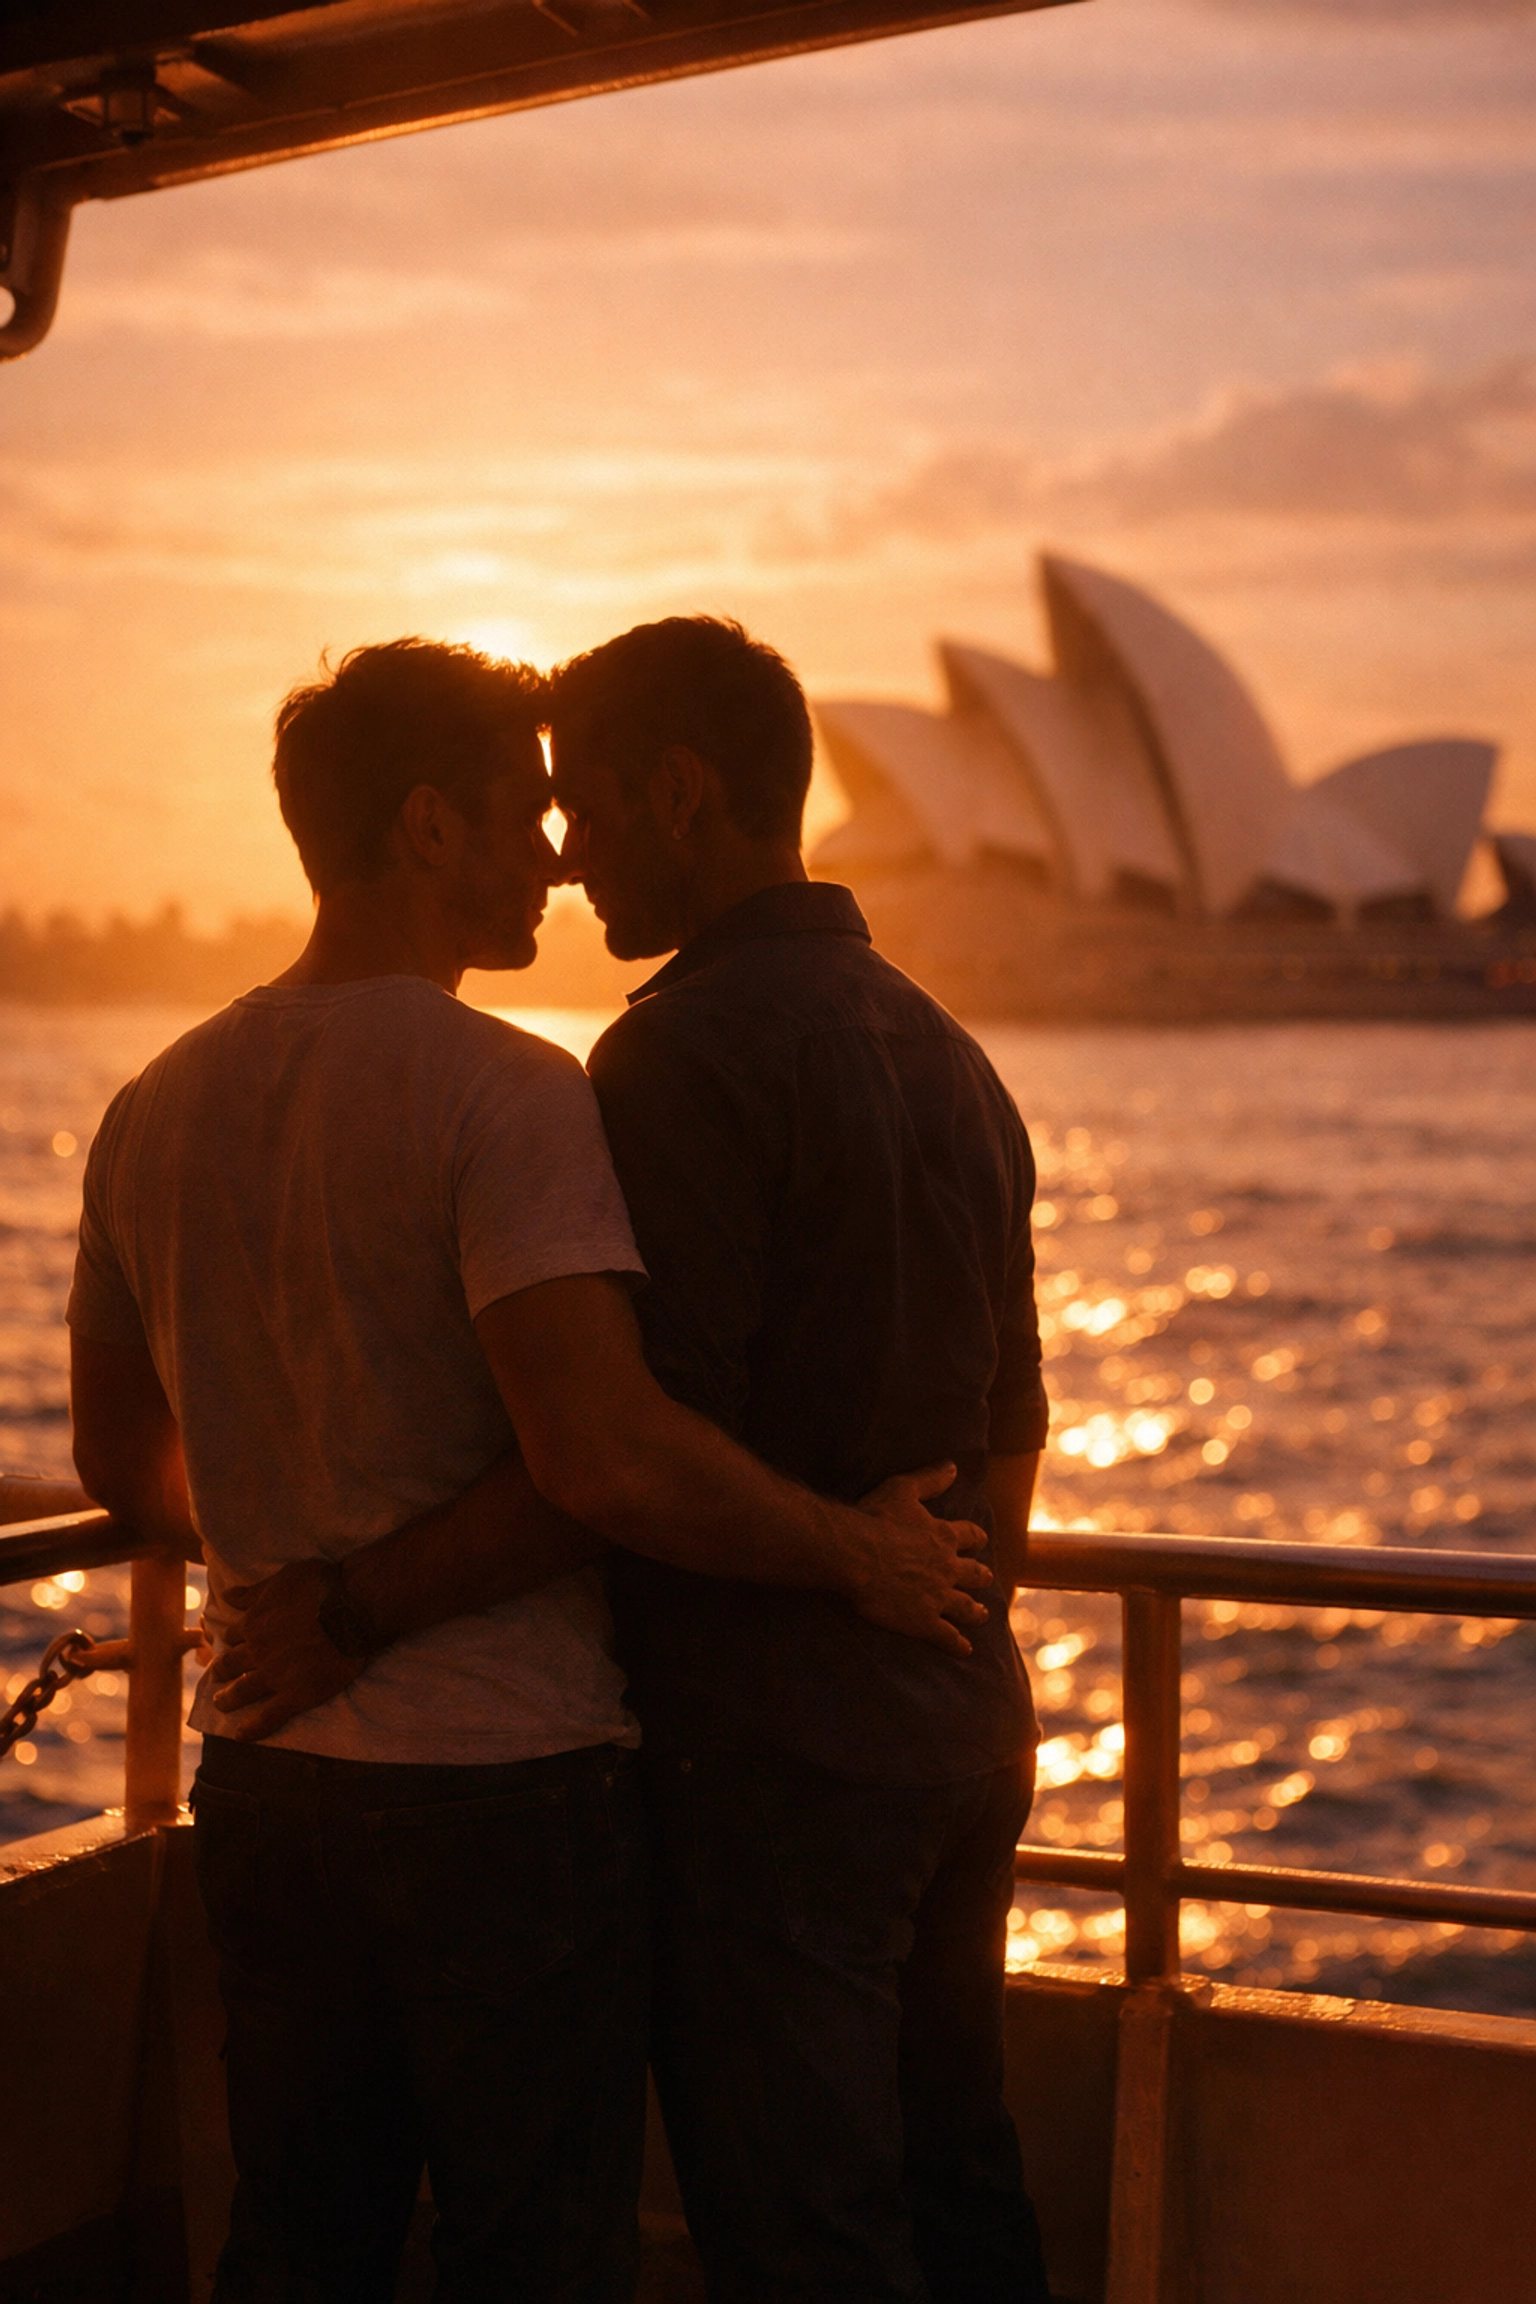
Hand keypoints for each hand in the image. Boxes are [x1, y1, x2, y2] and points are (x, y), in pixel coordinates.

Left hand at [210, 1560, 367, 1740]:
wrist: (352, 1607)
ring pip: (242, 1691)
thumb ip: (254, 1591)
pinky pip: (268, 1717)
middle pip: (230, 1664)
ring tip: (220, 1704)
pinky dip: (252, 1729)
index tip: (228, 1643)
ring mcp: (274, 1675)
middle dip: (220, 1671)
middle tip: (215, 1677)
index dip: (230, 1639)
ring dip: (227, 1699)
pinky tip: (240, 1735)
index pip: (233, 1634)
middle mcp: (258, 1651)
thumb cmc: (321, 1585)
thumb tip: (228, 1595)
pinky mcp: (295, 1695)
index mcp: (254, 1622)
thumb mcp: (282, 1578)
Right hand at [847, 1463, 991, 1655]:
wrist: (855, 1555)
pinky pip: (947, 1636)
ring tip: (982, 1615)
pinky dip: (957, 1644)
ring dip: (975, 1611)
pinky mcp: (924, 1621)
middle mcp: (948, 1568)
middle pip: (973, 1574)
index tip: (979, 1540)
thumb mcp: (903, 1489)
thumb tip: (953, 1467)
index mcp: (944, 1537)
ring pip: (966, 1607)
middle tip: (984, 1579)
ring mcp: (938, 1597)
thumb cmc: (875, 1519)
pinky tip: (965, 1650)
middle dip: (979, 1576)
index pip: (969, 1536)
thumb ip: (930, 1479)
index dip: (974, 1538)